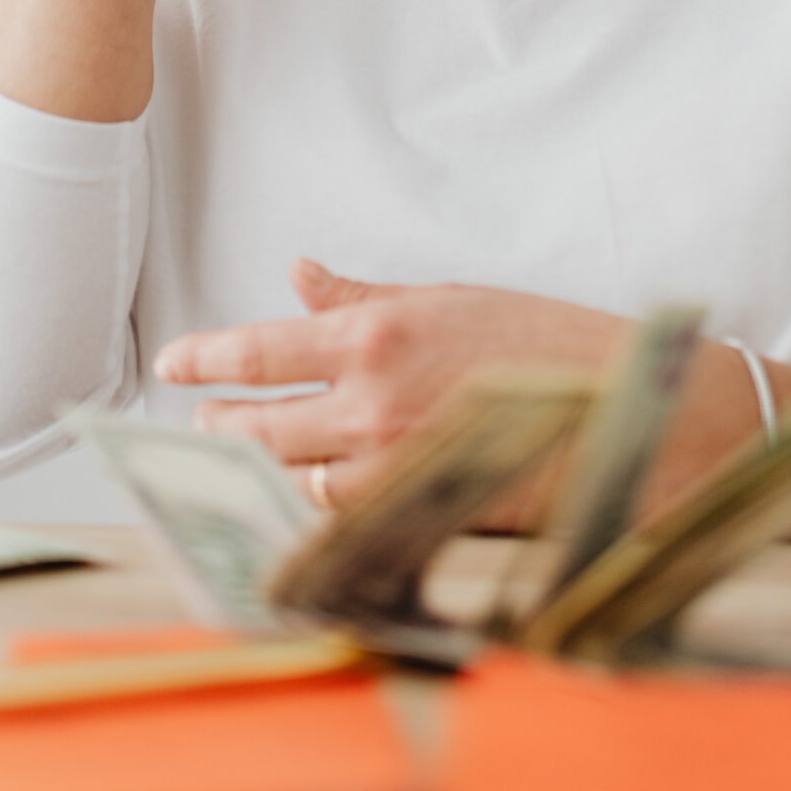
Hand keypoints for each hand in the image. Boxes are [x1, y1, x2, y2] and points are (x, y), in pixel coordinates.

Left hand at [155, 259, 629, 512]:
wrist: (619, 405)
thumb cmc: (539, 338)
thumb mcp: (444, 298)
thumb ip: (361, 296)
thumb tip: (298, 274)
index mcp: (375, 335)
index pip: (259, 350)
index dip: (203, 358)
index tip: (171, 363)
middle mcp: (371, 402)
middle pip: (259, 424)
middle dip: (218, 421)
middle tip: (198, 415)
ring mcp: (392, 466)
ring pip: (291, 477)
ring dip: (256, 467)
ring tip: (237, 455)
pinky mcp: (419, 511)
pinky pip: (340, 516)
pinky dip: (308, 504)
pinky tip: (295, 497)